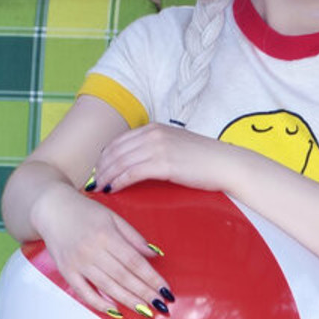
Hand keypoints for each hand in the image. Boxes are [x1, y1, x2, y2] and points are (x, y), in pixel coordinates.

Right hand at [31, 182, 170, 315]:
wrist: (51, 208)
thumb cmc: (85, 211)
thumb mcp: (113, 217)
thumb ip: (134, 237)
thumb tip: (154, 255)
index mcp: (106, 235)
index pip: (135, 262)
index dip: (152, 278)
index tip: (165, 290)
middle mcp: (92, 250)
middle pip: (124, 277)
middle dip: (144, 293)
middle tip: (161, 306)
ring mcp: (78, 263)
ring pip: (107, 287)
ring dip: (128, 301)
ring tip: (146, 311)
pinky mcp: (66, 271)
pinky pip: (84, 293)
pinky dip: (100, 304)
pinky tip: (116, 311)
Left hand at [92, 123, 226, 194]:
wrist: (226, 165)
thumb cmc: (204, 160)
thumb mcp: (177, 146)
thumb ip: (157, 148)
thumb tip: (140, 161)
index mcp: (155, 128)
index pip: (120, 141)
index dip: (105, 156)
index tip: (98, 170)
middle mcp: (153, 134)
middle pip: (116, 151)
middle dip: (101, 168)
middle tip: (92, 183)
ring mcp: (158, 147)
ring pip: (120, 162)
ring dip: (106, 176)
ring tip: (99, 189)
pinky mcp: (163, 164)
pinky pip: (132, 173)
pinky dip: (119, 182)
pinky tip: (113, 190)